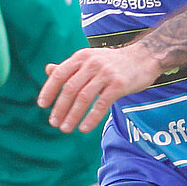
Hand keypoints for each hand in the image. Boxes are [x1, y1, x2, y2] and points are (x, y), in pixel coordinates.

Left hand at [38, 44, 165, 132]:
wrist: (144, 58)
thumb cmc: (114, 62)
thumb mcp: (90, 58)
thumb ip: (71, 66)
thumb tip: (48, 70)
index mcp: (82, 57)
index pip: (59, 74)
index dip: (49, 90)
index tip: (42, 105)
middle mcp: (92, 63)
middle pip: (70, 88)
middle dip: (60, 107)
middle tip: (53, 123)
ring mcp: (106, 74)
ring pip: (84, 97)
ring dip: (73, 115)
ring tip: (65, 128)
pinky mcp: (119, 85)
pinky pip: (102, 103)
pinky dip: (91, 117)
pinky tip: (84, 128)